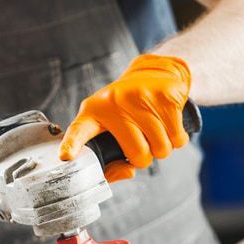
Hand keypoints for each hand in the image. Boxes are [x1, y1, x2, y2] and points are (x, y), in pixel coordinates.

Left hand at [59, 54, 190, 182]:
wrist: (157, 72)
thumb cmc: (129, 109)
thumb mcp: (111, 126)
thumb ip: (113, 158)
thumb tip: (127, 171)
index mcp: (94, 112)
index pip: (79, 130)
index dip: (72, 145)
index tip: (66, 157)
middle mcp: (115, 103)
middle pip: (138, 154)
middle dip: (145, 157)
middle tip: (143, 142)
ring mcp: (141, 98)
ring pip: (161, 149)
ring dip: (162, 149)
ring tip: (156, 131)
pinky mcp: (166, 96)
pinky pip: (178, 138)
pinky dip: (177, 140)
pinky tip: (169, 125)